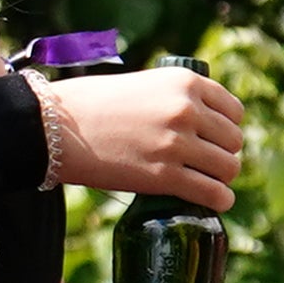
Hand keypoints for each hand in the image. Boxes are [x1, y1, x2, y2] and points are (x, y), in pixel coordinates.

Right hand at [36, 65, 244, 209]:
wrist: (50, 125)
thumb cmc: (88, 104)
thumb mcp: (140, 85)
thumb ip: (173, 98)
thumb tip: (201, 124)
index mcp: (183, 82)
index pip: (234, 110)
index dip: (224, 126)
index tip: (212, 137)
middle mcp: (186, 110)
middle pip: (233, 141)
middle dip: (220, 153)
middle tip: (200, 161)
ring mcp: (176, 144)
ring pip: (228, 168)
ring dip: (219, 177)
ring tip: (202, 180)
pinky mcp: (164, 176)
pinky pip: (214, 194)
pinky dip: (218, 200)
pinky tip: (212, 200)